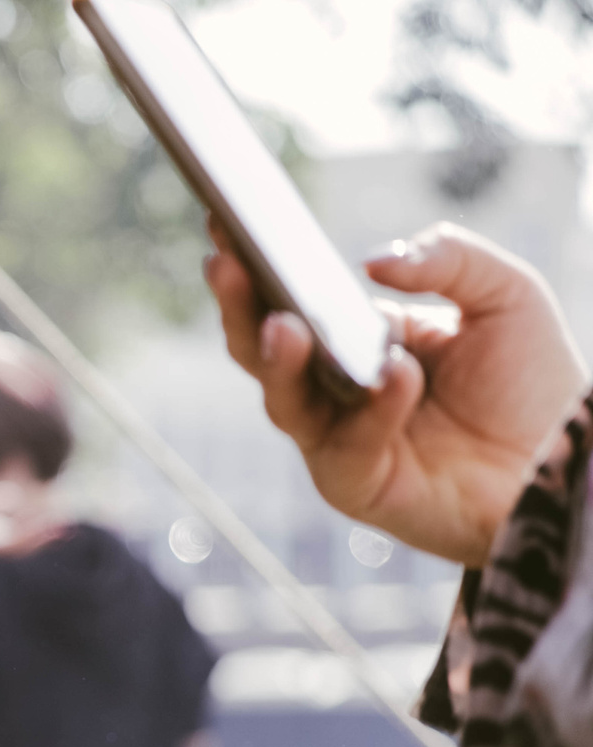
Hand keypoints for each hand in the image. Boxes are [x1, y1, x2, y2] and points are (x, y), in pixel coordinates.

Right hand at [206, 220, 588, 564]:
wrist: (563, 463)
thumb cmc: (531, 382)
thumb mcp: (505, 293)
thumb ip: (449, 259)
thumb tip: (372, 262)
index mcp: (357, 336)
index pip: (293, 298)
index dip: (258, 263)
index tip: (229, 223)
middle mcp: (332, 387)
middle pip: (262, 347)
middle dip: (239, 306)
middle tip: (228, 264)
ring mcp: (335, 437)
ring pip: (283, 399)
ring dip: (280, 361)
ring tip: (288, 325)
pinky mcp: (353, 482)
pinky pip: (349, 443)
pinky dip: (374, 408)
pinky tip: (398, 376)